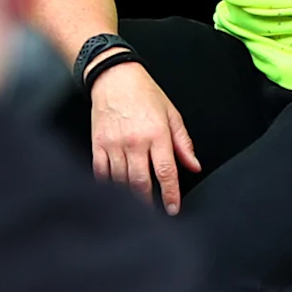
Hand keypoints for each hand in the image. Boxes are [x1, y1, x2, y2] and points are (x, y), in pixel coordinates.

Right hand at [87, 60, 199, 211]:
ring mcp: (114, 144)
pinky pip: (101, 171)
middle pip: (141, 182)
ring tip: (135, 206)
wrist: (113, 77)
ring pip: (121, 180)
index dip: (170, 194)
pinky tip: (114, 191)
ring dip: (129, 196)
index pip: (166, 172)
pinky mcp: (97, 143)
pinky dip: (107, 184)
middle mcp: (135, 142)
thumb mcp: (171, 115)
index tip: (172, 209)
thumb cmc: (144, 94)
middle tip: (153, 214)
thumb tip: (194, 165)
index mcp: (156, 134)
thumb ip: (183, 143)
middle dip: (148, 203)